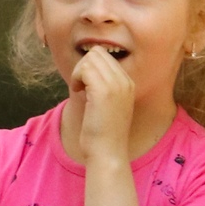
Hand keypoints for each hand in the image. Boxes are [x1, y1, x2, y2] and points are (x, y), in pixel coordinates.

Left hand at [68, 43, 136, 162]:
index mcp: (128, 83)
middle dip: (83, 66)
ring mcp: (116, 85)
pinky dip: (76, 77)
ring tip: (80, 89)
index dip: (90, 67)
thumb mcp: (108, 103)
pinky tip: (77, 91)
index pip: (105, 56)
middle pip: (98, 53)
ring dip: (79, 72)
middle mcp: (125, 81)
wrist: (108, 152)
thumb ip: (103, 84)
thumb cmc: (103, 132)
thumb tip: (85, 68)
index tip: (86, 85)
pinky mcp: (103, 91)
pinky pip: (84, 68)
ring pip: (90, 58)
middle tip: (81, 86)